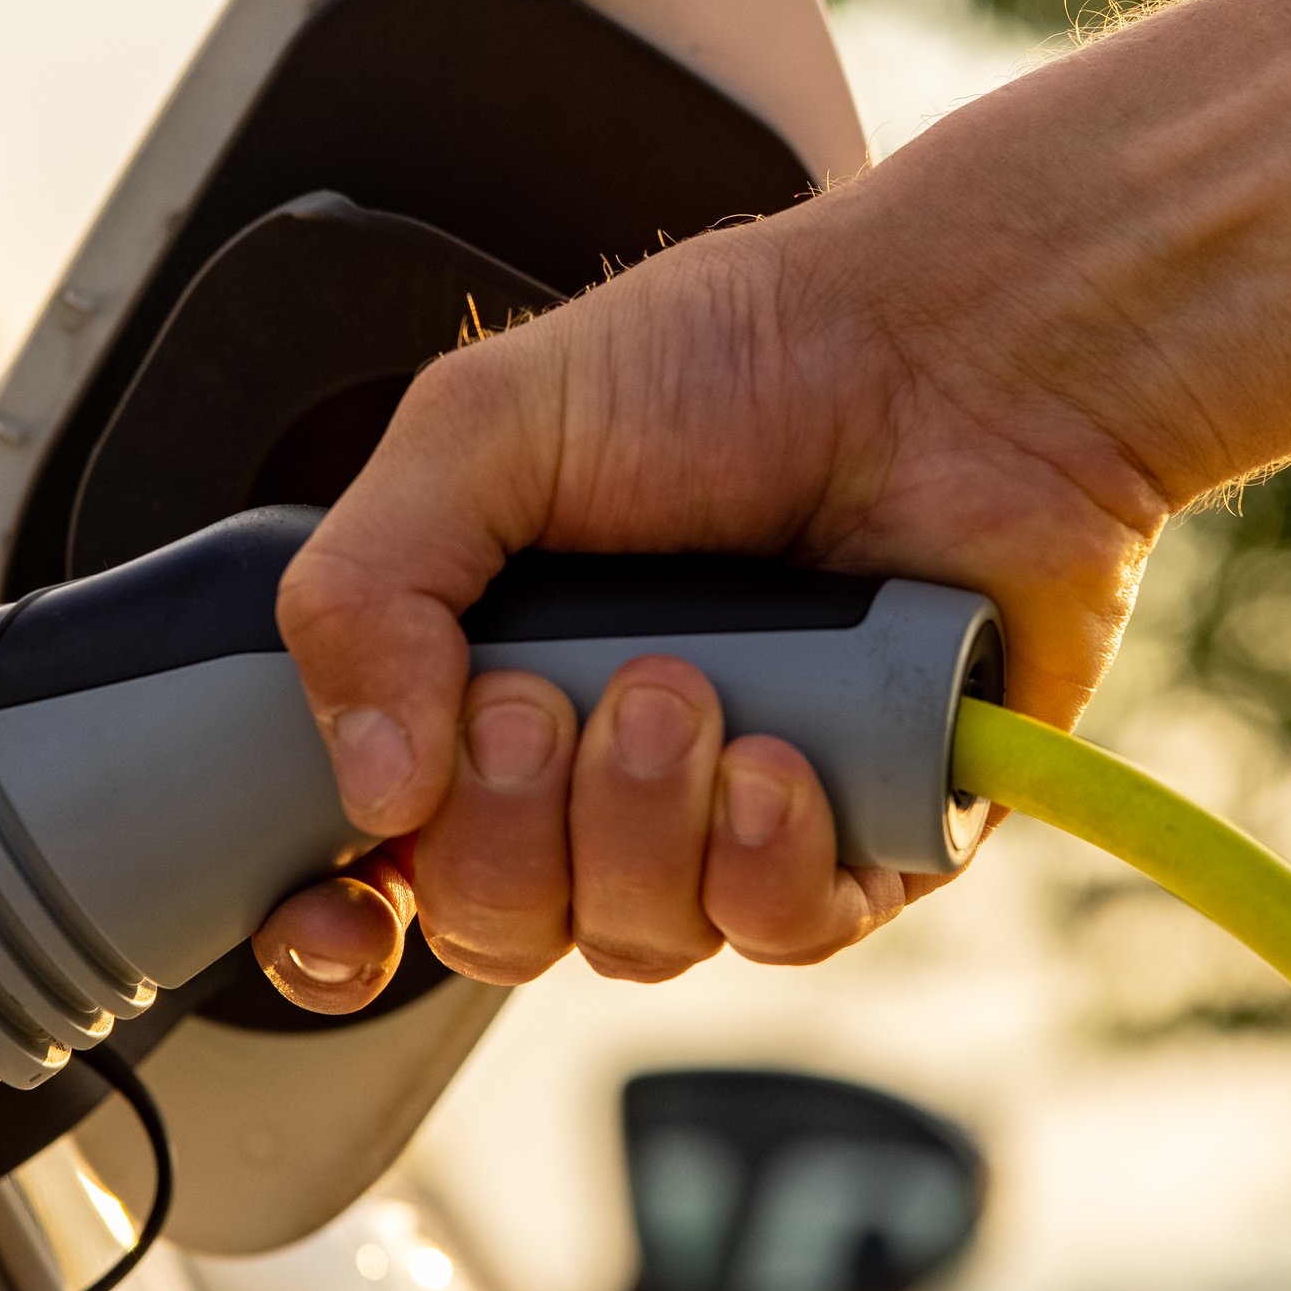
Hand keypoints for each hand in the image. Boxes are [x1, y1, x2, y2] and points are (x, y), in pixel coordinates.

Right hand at [250, 202, 1168, 1007]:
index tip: (340, 912)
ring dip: (639, 826)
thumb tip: (368, 788)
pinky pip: (781, 934)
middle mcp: (603, 764)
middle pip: (495, 924)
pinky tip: (782, 759)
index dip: (341, 921)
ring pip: (635, 940)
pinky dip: (764, 864)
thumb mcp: (484, 427)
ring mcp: (735, 811)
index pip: (383, 865)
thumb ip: (365, 589)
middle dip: (504, 832)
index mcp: (489, 674)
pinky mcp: (870, 837)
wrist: (951, 350)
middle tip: (546, 700)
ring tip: (688, 687)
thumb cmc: (738, 356)